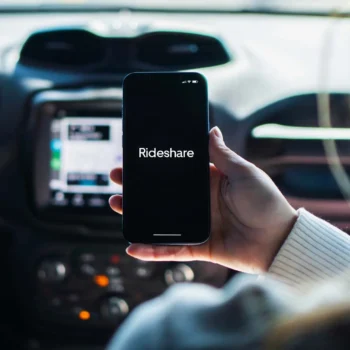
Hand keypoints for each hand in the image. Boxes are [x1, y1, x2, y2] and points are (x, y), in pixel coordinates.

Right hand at [109, 127, 297, 273]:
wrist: (279, 240)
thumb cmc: (266, 202)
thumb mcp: (244, 172)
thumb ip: (223, 154)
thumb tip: (210, 129)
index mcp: (208, 182)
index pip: (175, 171)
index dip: (155, 165)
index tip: (135, 158)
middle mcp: (199, 202)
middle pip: (162, 194)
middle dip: (137, 187)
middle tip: (117, 179)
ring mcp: (197, 224)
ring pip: (160, 220)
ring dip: (137, 214)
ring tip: (116, 204)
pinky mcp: (199, 245)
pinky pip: (172, 249)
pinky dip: (153, 249)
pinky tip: (133, 246)